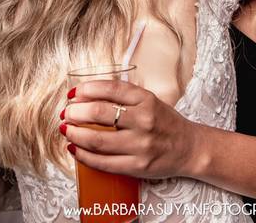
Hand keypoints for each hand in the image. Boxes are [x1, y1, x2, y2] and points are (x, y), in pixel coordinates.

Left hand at [61, 80, 197, 177]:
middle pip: (99, 113)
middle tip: (66, 112)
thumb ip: (123, 97)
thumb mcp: (150, 101)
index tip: (73, 92)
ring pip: (97, 140)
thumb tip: (84, 97)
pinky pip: (103, 163)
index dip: (87, 89)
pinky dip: (84, 156)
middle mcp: (144, 120)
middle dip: (75, 112)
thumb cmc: (165, 122)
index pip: (110, 89)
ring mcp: (141, 145)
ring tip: (66, 129)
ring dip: (75, 134)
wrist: (189, 148)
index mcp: (146, 100)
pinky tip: (75, 148)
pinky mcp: (137, 166)